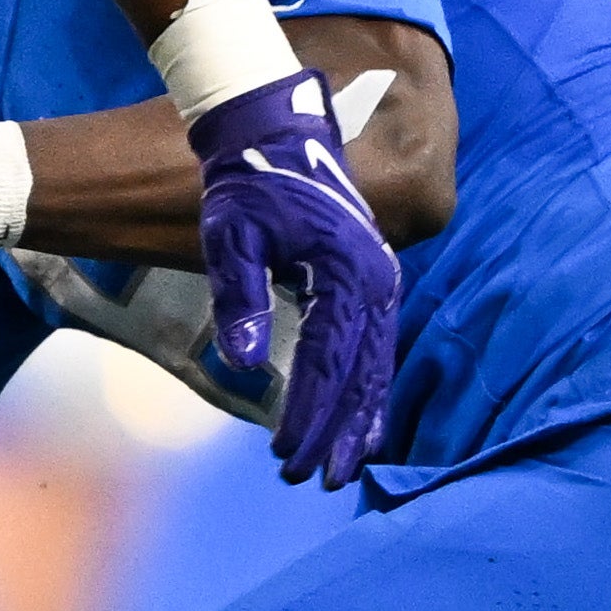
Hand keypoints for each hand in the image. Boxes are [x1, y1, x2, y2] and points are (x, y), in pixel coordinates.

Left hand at [188, 66, 399, 484]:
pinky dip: (368, 387)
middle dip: (338, 431)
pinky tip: (360, 421)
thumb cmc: (246, 183)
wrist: (271, 132)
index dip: (310, 415)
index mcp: (347, 272)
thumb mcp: (232, 236)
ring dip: (358, 417)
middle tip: (314, 479)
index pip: (329, 362)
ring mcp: (379, 280)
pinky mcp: (370, 280)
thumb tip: (247, 364)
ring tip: (342, 466)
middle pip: (362, 373)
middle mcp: (376, 281)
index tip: (288, 458)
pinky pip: (375, 345)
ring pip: (375, 364)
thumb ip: (238, 298)